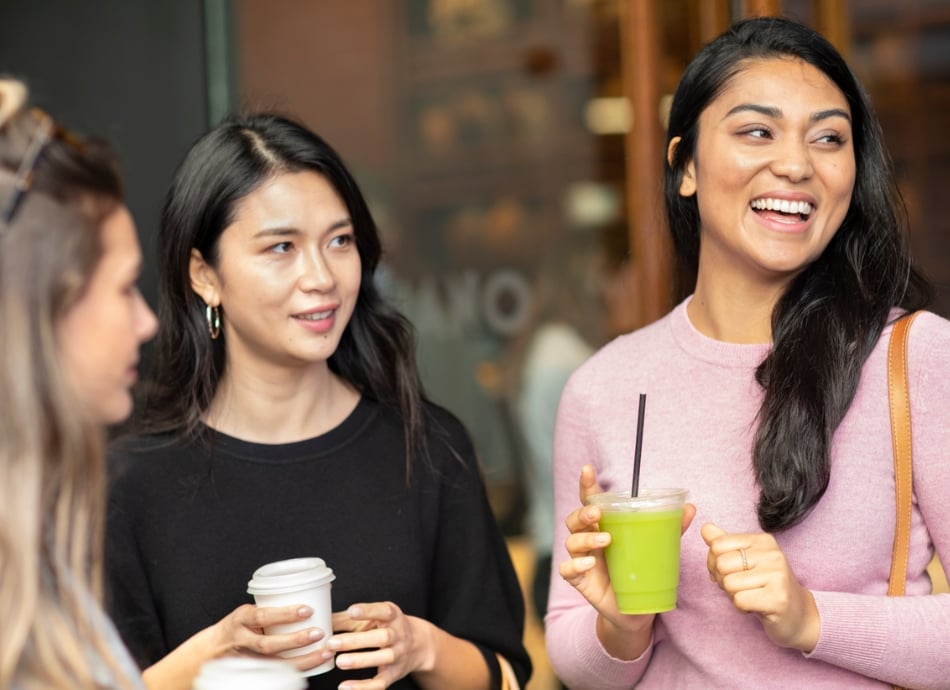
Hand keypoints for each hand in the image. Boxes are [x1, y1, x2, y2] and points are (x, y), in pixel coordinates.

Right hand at [211, 603, 327, 671]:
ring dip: (303, 660)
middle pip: (268, 644)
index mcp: (242, 619)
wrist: (211, 650)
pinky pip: (275, 677)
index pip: (263, 616)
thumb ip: (272, 608)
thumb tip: (313, 595)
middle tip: (319, 633)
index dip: (286, 614)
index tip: (308, 610)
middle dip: (296, 640)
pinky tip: (314, 668)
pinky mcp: (252, 674)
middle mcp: (242, 641)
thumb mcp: (248, 612)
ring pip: (275, 665)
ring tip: (325, 652)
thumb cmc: (238, 627)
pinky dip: (295, 674)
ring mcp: (246, 661)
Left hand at [327, 601, 430, 688]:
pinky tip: (345, 686)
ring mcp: (397, 655)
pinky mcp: (393, 674)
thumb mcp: (372, 617)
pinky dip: (363, 687)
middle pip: (381, 637)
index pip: (383, 611)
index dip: (368, 611)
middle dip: (356, 640)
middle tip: (332, 642)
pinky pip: (380, 683)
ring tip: (339, 662)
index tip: (352, 611)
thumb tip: (322, 619)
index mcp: (392, 616)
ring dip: (360, 661)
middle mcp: (398, 635)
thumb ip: (348, 619)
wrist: (417, 645)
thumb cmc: (385, 627)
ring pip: (382, 658)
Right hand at [558, 465, 695, 657]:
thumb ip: (670, 528)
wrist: (635, 612)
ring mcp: (583, 560)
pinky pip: (567, 570)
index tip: (588, 469)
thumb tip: (689, 507)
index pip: (590, 502)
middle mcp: (589, 540)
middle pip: (575, 519)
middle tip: (598, 514)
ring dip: (585, 538)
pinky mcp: (581, 582)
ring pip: (572, 541)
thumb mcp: (655, 549)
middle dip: (583, 513)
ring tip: (605, 541)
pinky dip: (575, 565)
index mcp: (604, 527)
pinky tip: (587, 565)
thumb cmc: (640, 573)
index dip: (587, 485)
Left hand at [700, 523, 818, 650]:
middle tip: (741, 587)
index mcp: (762, 540)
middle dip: (723, 580)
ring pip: (728, 583)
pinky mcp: (778, 598)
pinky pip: (739, 600)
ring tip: (751, 596)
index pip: (717, 545)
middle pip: (721, 564)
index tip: (729, 573)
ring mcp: (777, 575)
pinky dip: (741, 607)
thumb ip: (724, 544)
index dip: (714, 563)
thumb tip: (705, 528)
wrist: (798, 614)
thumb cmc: (765, 586)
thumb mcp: (745, 560)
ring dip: (733, 595)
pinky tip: (756, 606)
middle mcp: (772, 554)